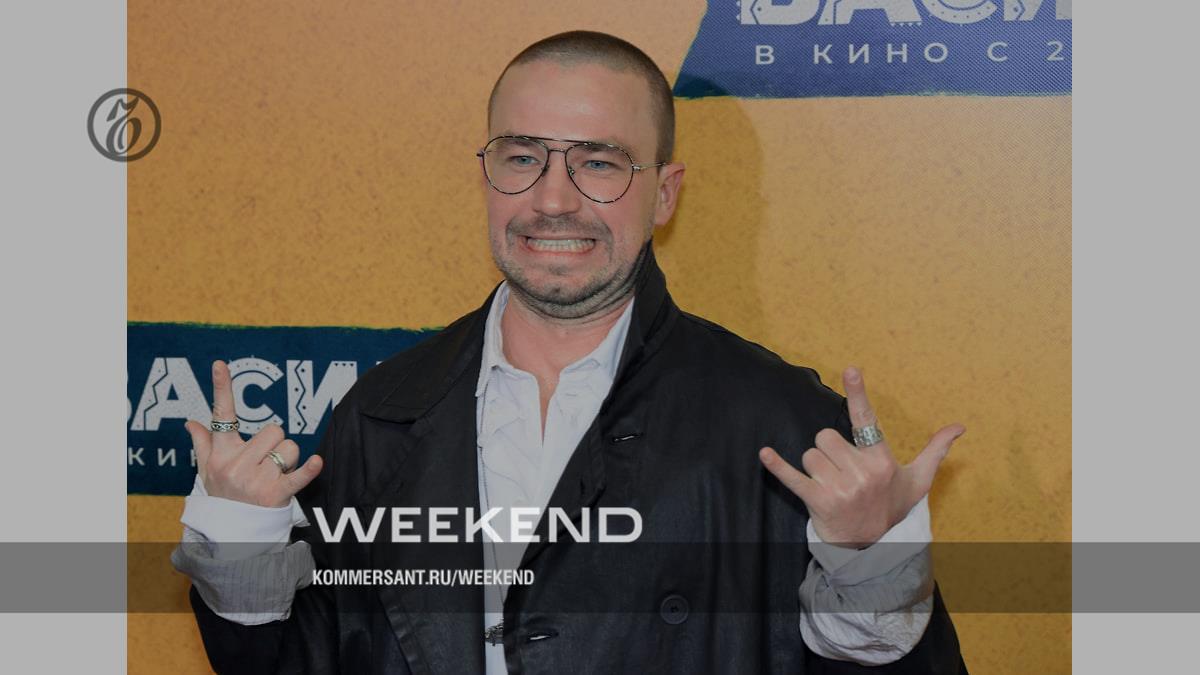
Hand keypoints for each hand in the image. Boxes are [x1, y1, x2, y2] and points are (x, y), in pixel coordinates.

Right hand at [184, 360, 323, 507]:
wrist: (232, 533)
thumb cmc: (224, 495)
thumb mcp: (207, 471)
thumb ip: (202, 444)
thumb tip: (191, 422)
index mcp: (221, 454)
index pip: (221, 416)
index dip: (222, 389)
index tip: (221, 365)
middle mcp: (236, 465)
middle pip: (272, 430)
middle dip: (276, 442)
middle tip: (267, 461)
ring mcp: (256, 480)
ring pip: (288, 447)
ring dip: (289, 458)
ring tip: (276, 475)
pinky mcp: (276, 495)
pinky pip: (297, 476)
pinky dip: (308, 470)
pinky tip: (317, 462)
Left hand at [758, 366, 963, 547]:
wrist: (874, 547)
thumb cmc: (893, 506)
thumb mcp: (918, 480)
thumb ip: (935, 450)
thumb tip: (959, 427)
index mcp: (882, 461)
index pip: (866, 420)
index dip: (858, 393)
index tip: (851, 369)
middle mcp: (862, 473)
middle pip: (825, 436)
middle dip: (828, 450)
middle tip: (840, 470)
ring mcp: (839, 488)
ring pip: (810, 454)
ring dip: (815, 466)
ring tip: (830, 483)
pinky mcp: (818, 502)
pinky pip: (792, 478)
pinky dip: (776, 466)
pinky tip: (764, 454)